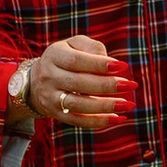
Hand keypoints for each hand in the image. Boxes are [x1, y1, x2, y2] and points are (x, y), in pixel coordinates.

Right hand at [11, 35, 130, 135]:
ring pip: (78, 105)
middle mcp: (49, 77)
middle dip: (107, 85)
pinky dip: (98, 122)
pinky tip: (117, 118)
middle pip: (78, 83)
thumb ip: (93, 48)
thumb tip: (111, 63)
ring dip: (105, 106)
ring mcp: (50, 98)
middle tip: (130, 85)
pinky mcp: (56, 114)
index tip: (123, 66)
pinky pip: (78, 121)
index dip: (100, 64)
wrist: (36, 80)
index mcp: (54, 55)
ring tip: (128, 105)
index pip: (77, 60)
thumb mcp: (74, 44)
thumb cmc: (66, 57)